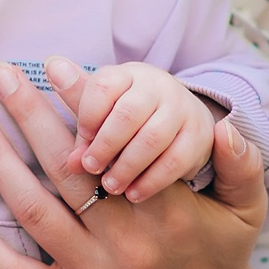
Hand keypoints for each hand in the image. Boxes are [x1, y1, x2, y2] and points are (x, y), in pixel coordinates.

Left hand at [0, 59, 266, 268]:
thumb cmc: (222, 259)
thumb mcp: (247, 210)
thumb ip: (241, 165)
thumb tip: (226, 125)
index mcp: (165, 215)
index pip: (115, 146)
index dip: (83, 103)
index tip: (56, 64)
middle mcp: (123, 247)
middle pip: (64, 168)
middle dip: (27, 114)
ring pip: (31, 210)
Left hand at [63, 60, 217, 201]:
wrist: (184, 120)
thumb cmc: (132, 119)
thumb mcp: (106, 114)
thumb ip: (85, 134)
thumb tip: (70, 162)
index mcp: (128, 75)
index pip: (104, 85)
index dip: (88, 115)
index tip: (82, 140)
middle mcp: (157, 86)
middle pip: (128, 113)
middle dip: (106, 145)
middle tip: (91, 168)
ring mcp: (181, 108)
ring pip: (152, 138)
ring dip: (127, 166)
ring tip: (110, 186)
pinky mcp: (198, 135)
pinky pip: (175, 160)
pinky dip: (151, 181)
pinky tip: (134, 194)